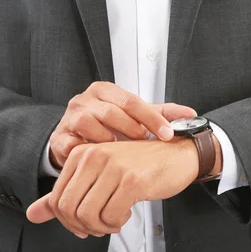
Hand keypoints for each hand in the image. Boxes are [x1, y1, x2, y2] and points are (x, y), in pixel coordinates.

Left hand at [27, 137, 211, 237]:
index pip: (57, 198)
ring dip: (101, 226)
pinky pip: (111, 216)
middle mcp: (94, 156)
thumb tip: (32, 215)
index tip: (84, 224)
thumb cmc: (139, 167)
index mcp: (81, 154)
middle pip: (69, 209)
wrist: (177, 155)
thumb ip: (63, 196)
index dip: (68, 220)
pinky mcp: (132, 180)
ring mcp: (113, 167)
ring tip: (114, 219)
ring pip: (88, 215)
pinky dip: (117, 223)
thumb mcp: (97, 177)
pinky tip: (126, 214)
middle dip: (82, 226)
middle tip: (99, 226)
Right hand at [49, 81, 196, 168]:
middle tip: (144, 142)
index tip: (168, 134)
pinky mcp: (59, 137)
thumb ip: (162, 115)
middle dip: (131, 128)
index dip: (152, 118)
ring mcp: (69, 117)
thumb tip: (191, 115)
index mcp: (105, 91)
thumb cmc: (108, 127)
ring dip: (107, 138)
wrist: (77, 139)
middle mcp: (85, 100)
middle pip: (110, 110)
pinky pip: (71, 143)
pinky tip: (99, 160)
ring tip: (120, 151)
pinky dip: (86, 152)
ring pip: (88, 122)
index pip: (132, 100)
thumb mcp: (136, 118)